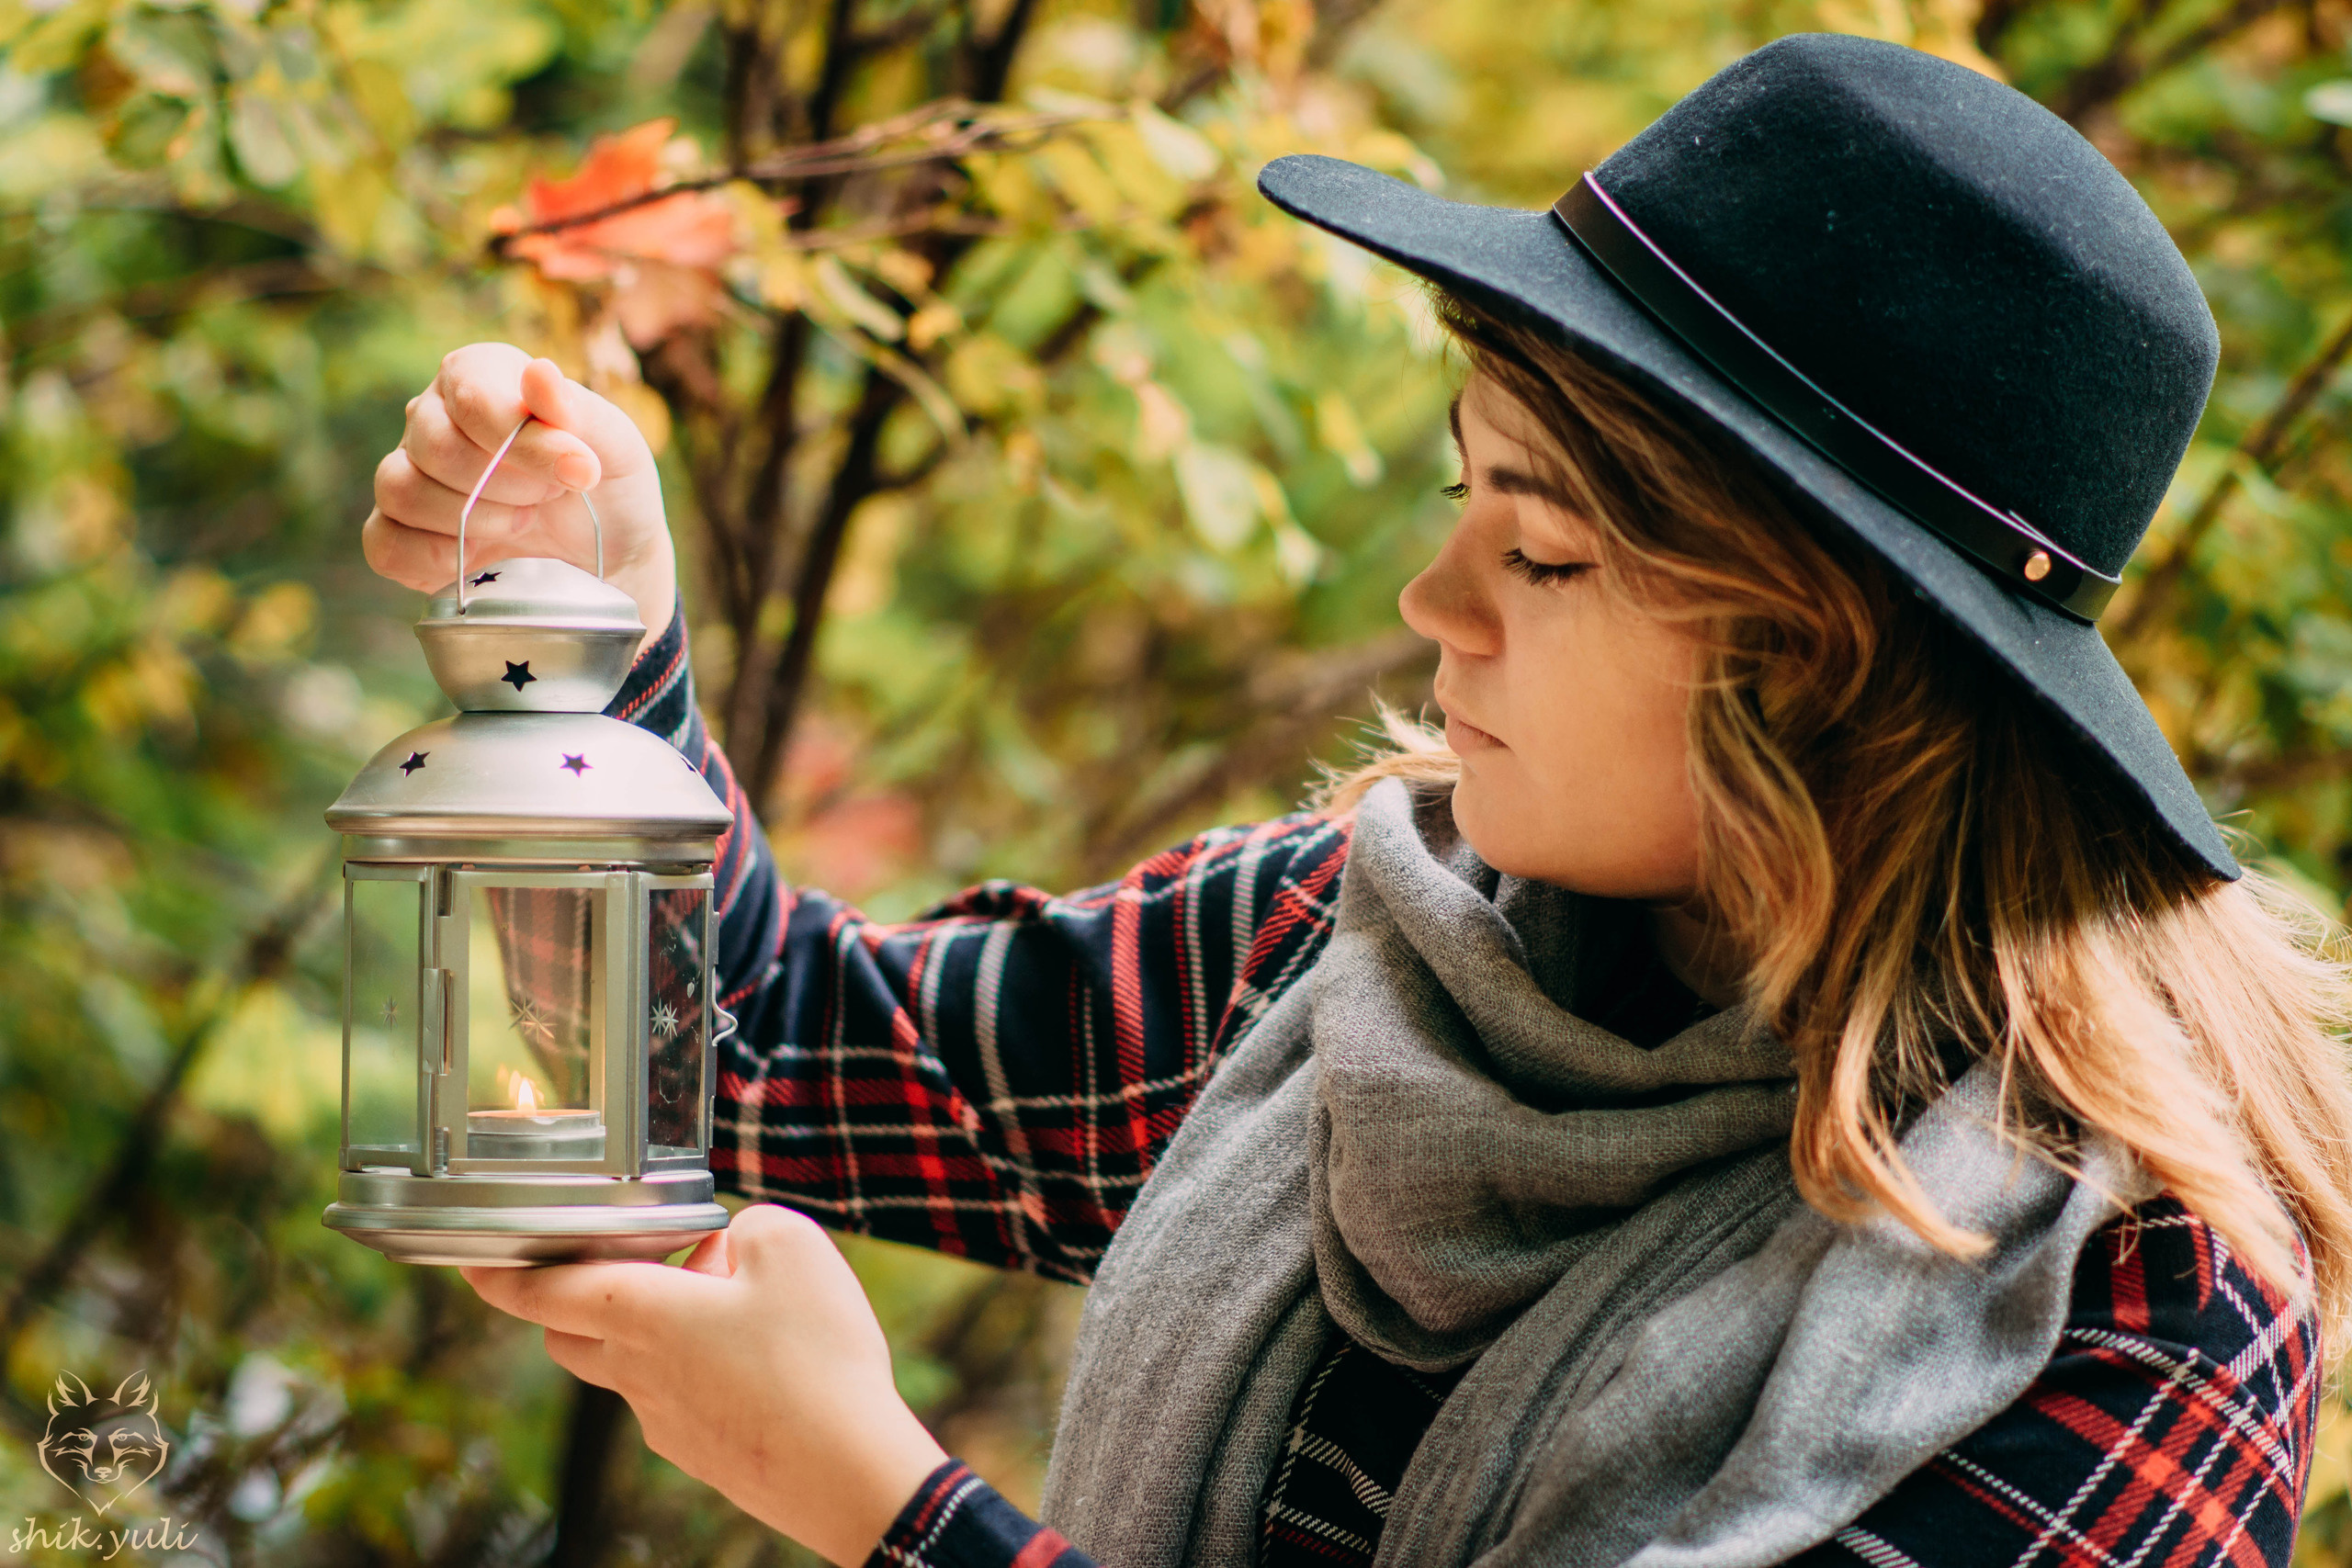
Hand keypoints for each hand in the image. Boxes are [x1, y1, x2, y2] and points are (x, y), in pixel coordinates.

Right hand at [366, 345, 676, 648]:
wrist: (605, 558)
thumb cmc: (606, 488)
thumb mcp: (615, 446)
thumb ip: (579, 412)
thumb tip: (541, 373)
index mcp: (479, 375)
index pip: (472, 396)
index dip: (523, 442)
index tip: (579, 472)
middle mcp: (432, 416)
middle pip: (436, 447)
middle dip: (509, 486)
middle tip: (549, 497)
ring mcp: (407, 472)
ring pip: (402, 489)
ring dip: (477, 519)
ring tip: (524, 520)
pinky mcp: (397, 532)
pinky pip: (385, 543)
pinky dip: (437, 558)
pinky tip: (485, 557)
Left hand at [463, 1206, 945, 1566]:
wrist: (847, 1472)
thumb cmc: (816, 1355)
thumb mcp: (790, 1243)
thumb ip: (746, 1225)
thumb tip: (728, 1253)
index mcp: (640, 1314)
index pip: (539, 1291)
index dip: (496, 1271)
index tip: (468, 1259)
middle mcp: (635, 1372)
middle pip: (567, 1336)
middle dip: (578, 1300)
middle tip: (641, 1264)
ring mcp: (663, 1421)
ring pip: (625, 1367)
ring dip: (648, 1332)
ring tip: (725, 1308)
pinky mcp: (698, 1452)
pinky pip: (674, 1399)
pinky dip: (692, 1371)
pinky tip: (757, 1363)